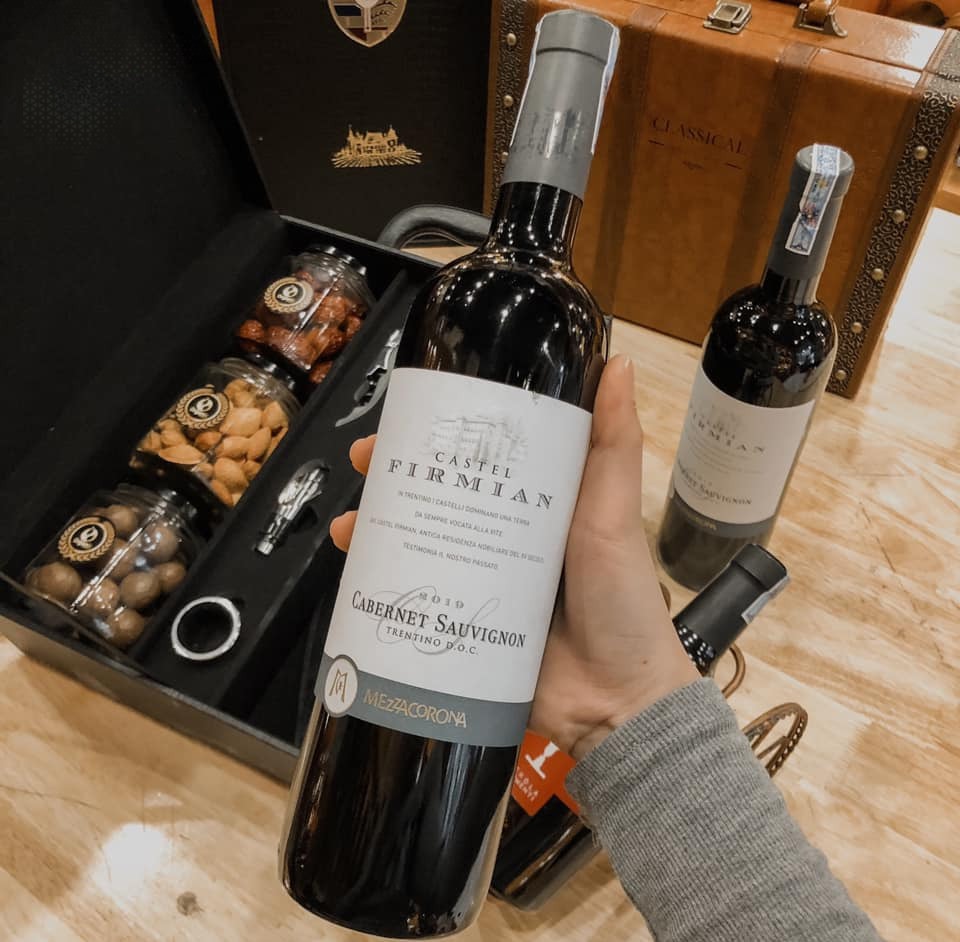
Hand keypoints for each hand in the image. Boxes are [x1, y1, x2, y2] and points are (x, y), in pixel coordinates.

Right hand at [330, 355, 698, 759]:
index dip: (443, 433)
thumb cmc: (621, 598)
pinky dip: (383, 587)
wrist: (618, 700)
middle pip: (439, 497)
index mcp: (534, 505)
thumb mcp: (613, 513)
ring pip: (419, 546)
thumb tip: (620, 362)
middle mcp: (502, 539)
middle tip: (366, 463)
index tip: (409, 414)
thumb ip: (614, 445)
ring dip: (378, 531)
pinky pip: (417, 601)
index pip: (480, 458)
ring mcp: (480, 584)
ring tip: (351, 527)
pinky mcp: (463, 628)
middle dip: (396, 477)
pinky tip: (357, 578)